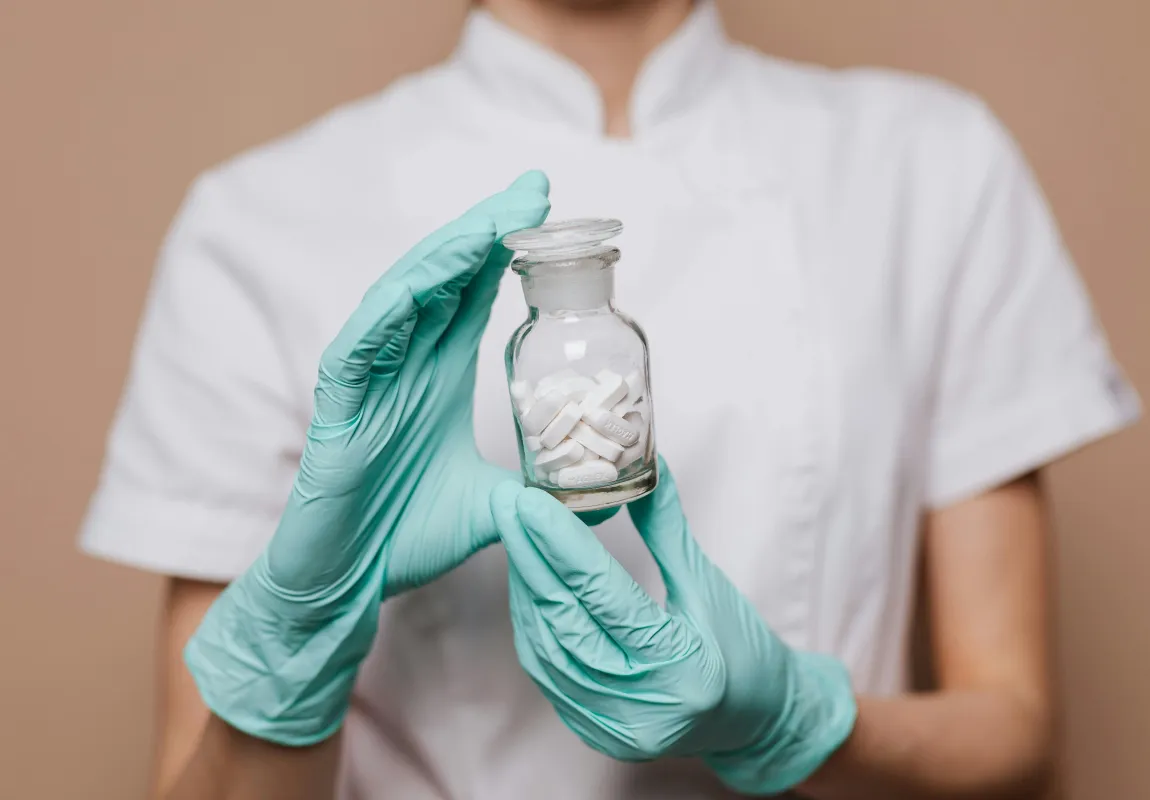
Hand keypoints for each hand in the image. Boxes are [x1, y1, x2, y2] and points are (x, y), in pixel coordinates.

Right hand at [184, 172, 549, 745]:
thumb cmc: (405, 539)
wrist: (347, 588)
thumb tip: (593, 498)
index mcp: (437, 378)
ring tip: (487, 222)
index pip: (473, 297)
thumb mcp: (492, 507)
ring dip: (442, 257)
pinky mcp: (334, 413)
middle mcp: (403, 369)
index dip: (505, 251)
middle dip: (485, 230)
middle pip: (443, 280)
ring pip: (400, 300)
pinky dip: (385, 314)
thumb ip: (534, 492)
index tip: (547, 210)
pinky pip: (355, 350)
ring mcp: (367, 385)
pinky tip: (419, 284)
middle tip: (533, 189)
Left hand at [493, 458, 856, 794]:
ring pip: (546, 649)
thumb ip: (667, 528)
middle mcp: (643, 707)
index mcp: (684, 668)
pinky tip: (526, 583)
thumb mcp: (710, 584)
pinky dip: (533, 622)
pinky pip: (547, 672)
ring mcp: (613, 728)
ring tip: (514, 534)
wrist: (756, 723)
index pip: (606, 596)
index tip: (531, 499)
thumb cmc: (743, 650)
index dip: (563, 544)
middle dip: (529, 556)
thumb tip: (644, 464)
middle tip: (506, 504)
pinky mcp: (593, 733)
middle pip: (566, 622)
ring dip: (525, 588)